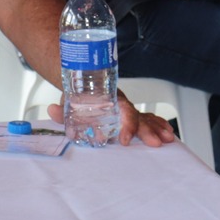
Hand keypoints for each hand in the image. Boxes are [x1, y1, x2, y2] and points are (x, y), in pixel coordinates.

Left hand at [43, 95, 176, 146]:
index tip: (126, 140)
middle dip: (147, 130)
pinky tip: (167, 132)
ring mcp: (125, 107)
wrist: (80, 77)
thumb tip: (51, 110)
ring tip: (168, 139)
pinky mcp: (127, 112)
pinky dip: (155, 123)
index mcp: (108, 98)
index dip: (127, 125)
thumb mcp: (67, 100)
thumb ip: (61, 109)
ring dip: (156, 127)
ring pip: (143, 116)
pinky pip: (144, 117)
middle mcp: (119, 102)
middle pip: (136, 115)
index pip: (121, 110)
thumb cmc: (75, 92)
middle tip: (156, 143)